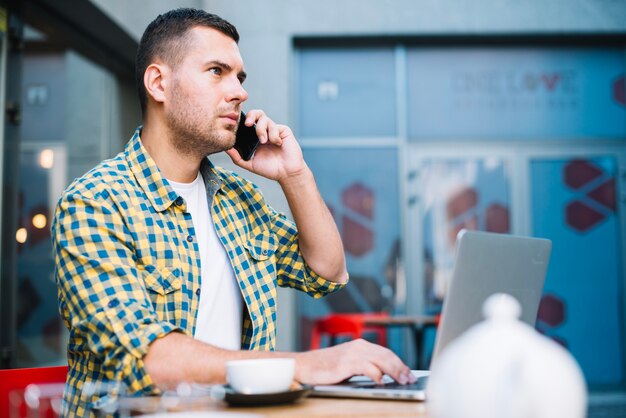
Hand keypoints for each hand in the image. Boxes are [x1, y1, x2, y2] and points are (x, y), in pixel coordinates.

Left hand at [225, 109, 305, 181]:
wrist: (286, 173)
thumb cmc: (269, 169)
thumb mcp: (250, 164)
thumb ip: (237, 157)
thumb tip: (226, 148)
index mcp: (255, 137)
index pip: (248, 122)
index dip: (242, 120)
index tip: (237, 125)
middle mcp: (264, 131)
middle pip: (256, 114)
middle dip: (251, 116)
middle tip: (248, 124)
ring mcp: (274, 130)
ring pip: (265, 119)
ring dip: (262, 129)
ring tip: (264, 141)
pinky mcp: (283, 131)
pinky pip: (275, 127)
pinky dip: (274, 135)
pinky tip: (277, 144)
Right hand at [294, 339, 415, 384]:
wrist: (305, 365)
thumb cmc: (326, 368)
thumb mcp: (349, 364)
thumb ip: (364, 366)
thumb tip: (384, 376)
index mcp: (360, 345)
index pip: (386, 353)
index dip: (399, 363)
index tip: (409, 373)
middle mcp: (358, 346)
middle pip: (386, 355)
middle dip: (401, 367)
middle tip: (410, 379)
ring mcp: (352, 353)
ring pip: (380, 359)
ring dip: (394, 371)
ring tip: (402, 381)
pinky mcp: (346, 362)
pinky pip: (366, 367)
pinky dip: (376, 374)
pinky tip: (382, 381)